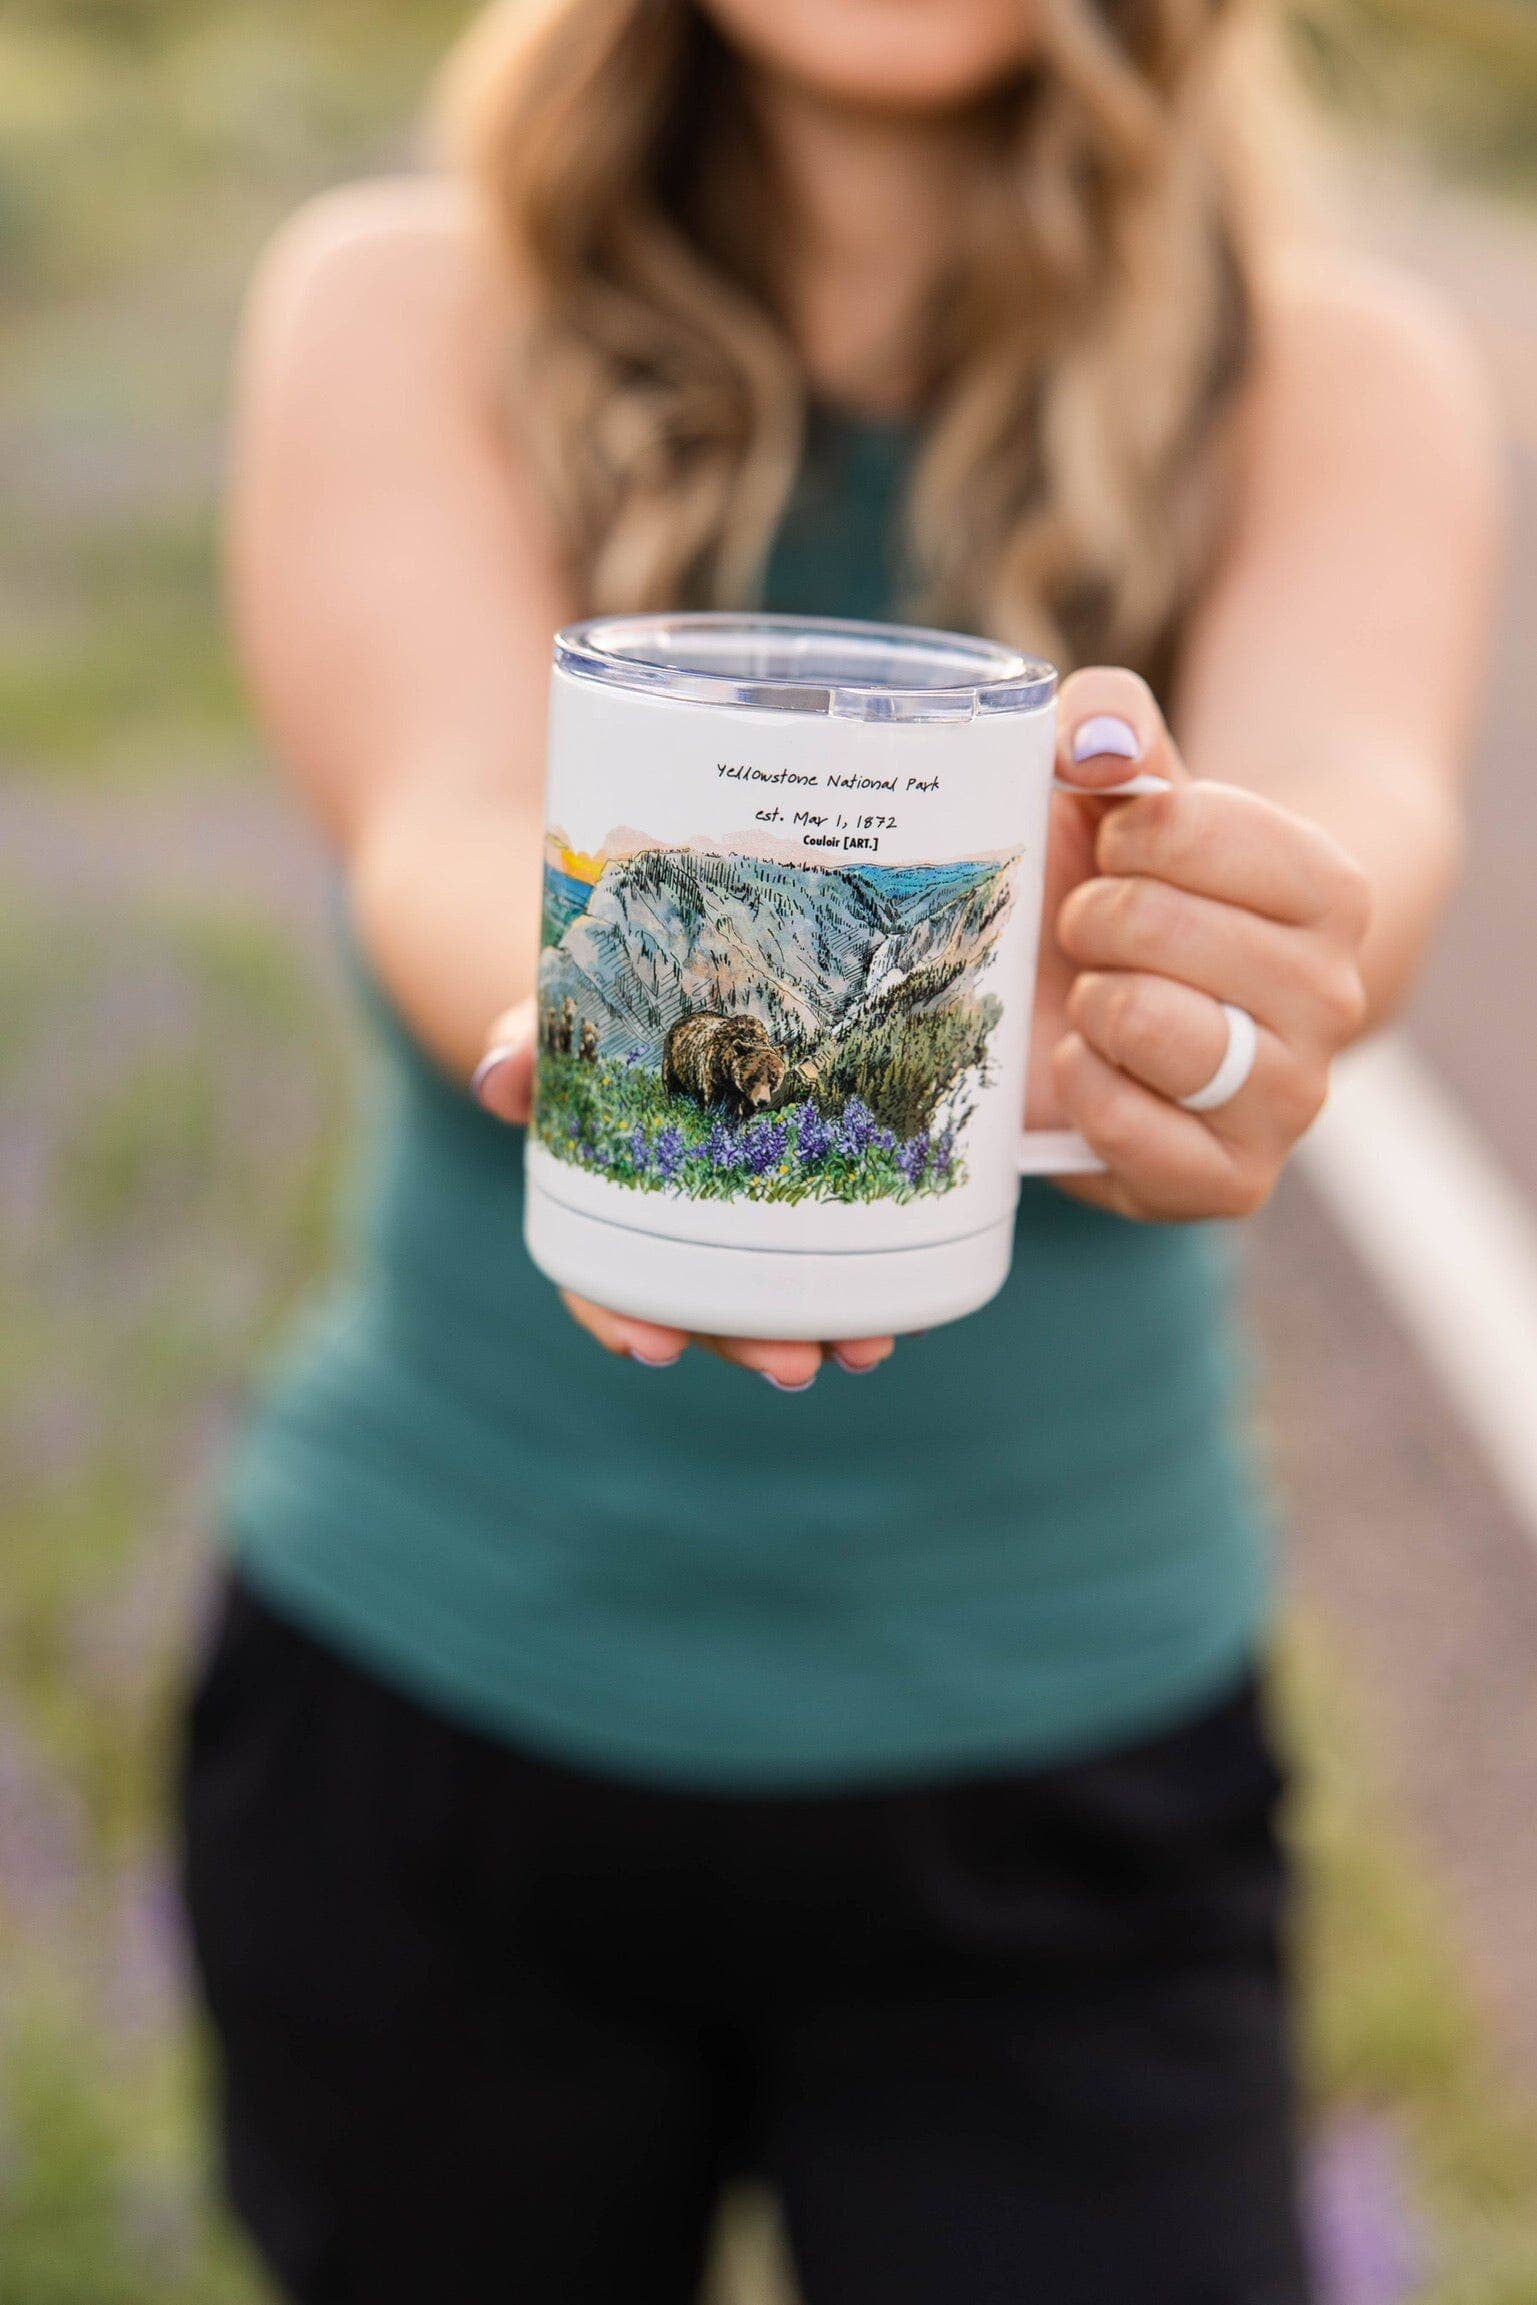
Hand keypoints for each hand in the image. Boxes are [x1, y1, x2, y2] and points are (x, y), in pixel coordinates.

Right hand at [473, 1004, 894, 1385]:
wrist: (682, 972)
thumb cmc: (612, 1008)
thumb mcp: (565, 1016)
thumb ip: (533, 1041)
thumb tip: (498, 1080)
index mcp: (608, 1202)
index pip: (599, 1279)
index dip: (620, 1318)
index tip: (653, 1350)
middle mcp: (677, 1226)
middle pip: (705, 1309)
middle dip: (749, 1345)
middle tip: (796, 1366)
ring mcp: (746, 1217)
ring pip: (776, 1296)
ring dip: (822, 1330)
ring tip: (868, 1349)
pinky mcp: (812, 1189)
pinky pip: (841, 1250)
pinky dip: (877, 1285)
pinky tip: (917, 1307)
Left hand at [1043, 668, 1372, 1221]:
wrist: (1137, 1013)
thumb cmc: (1130, 890)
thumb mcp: (1118, 794)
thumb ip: (1104, 727)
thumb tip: (1092, 739)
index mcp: (1329, 891)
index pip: (1186, 826)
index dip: (1119, 833)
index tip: (1117, 853)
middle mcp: (1333, 997)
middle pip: (1159, 925)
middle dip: (1090, 919)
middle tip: (1090, 936)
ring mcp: (1290, 1097)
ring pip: (1158, 1027)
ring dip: (1092, 1004)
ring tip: (1093, 1001)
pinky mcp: (1232, 1181)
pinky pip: (1138, 1131)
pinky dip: (1086, 1092)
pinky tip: (1082, 1065)